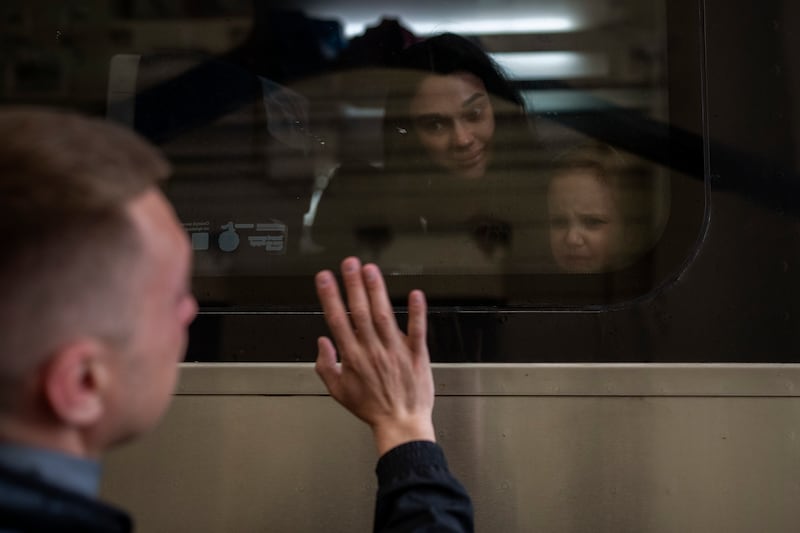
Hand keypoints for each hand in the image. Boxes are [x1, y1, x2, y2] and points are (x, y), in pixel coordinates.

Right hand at [315, 257, 435, 455]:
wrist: (401, 424)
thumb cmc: (371, 408)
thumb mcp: (339, 392)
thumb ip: (326, 365)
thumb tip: (321, 342)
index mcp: (353, 357)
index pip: (338, 320)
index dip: (330, 297)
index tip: (325, 278)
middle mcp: (372, 350)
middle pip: (359, 312)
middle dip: (353, 285)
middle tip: (349, 263)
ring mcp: (395, 351)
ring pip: (384, 315)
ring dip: (377, 291)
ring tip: (370, 270)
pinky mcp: (416, 354)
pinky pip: (416, 330)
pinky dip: (416, 312)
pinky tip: (415, 294)